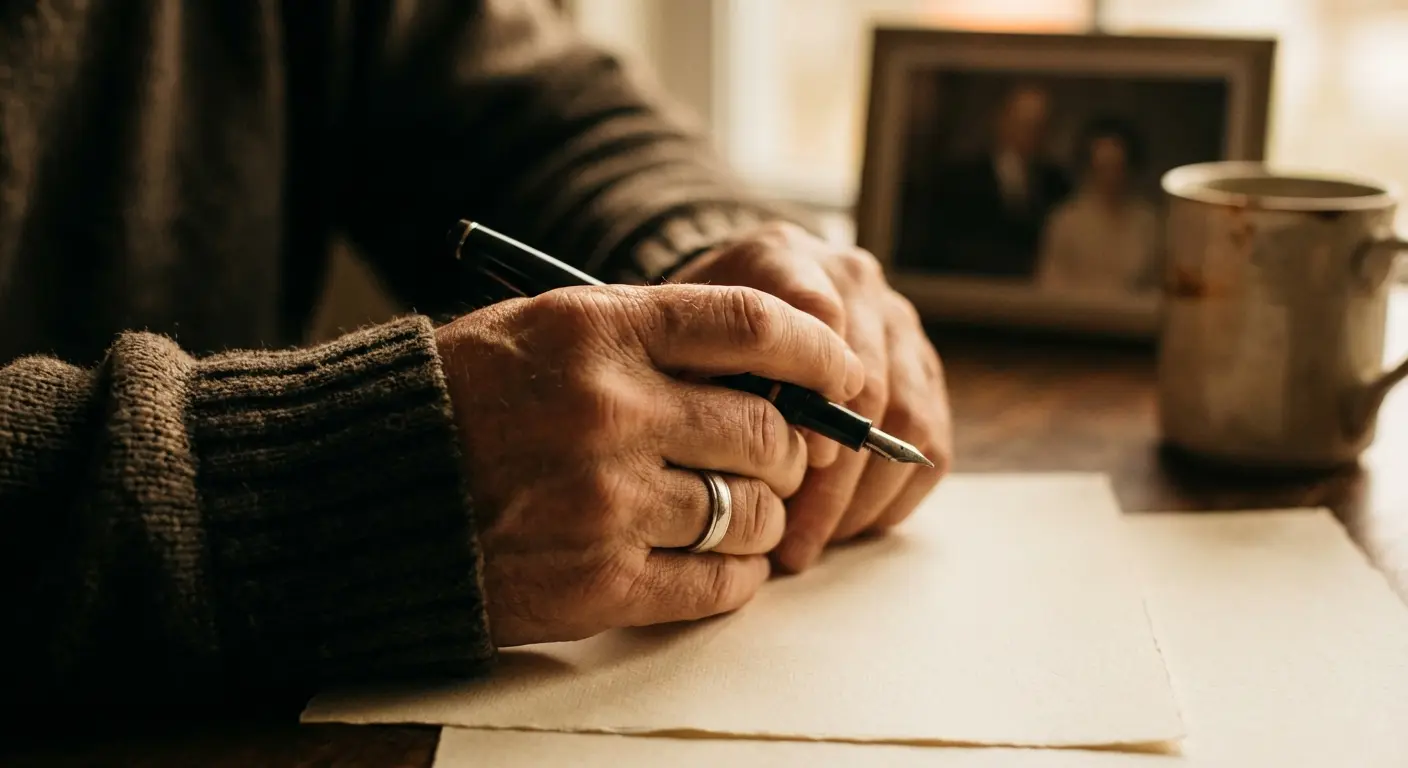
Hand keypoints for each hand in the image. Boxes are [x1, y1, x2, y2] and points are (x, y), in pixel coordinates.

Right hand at [436, 284, 863, 646]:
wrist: (361, 490)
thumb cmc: (462, 398)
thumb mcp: (548, 328)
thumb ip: (655, 337)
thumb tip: (773, 372)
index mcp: (599, 331)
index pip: (753, 324)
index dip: (819, 349)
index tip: (844, 371)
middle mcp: (610, 411)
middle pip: (769, 430)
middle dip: (791, 448)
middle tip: (778, 455)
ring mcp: (606, 502)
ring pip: (751, 512)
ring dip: (762, 515)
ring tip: (735, 509)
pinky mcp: (597, 582)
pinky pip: (717, 583)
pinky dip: (736, 575)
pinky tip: (718, 560)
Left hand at [671, 223, 952, 572]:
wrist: (728, 300)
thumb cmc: (692, 335)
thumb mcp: (672, 342)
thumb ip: (701, 378)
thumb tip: (749, 448)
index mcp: (785, 258)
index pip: (817, 319)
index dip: (811, 399)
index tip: (793, 459)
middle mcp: (853, 280)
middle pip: (871, 386)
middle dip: (831, 479)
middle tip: (788, 540)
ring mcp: (896, 323)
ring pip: (909, 421)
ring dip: (860, 499)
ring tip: (809, 544)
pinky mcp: (923, 369)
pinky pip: (931, 445)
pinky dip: (891, 498)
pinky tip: (843, 529)